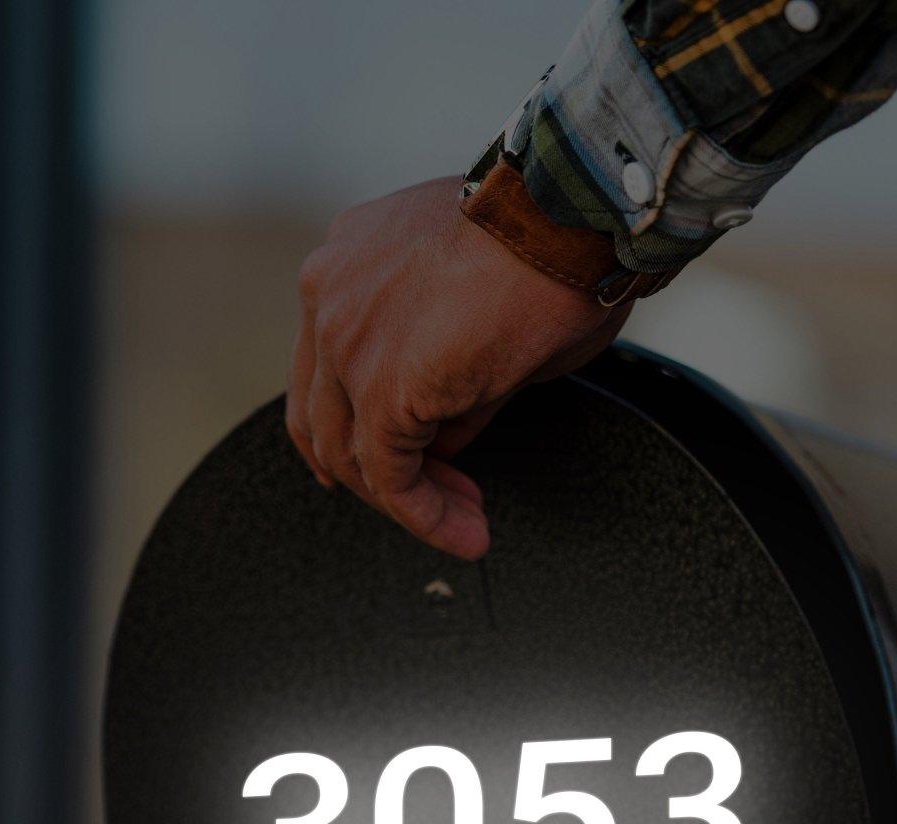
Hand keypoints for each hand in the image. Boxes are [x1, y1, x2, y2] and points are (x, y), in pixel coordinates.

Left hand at [288, 176, 631, 559]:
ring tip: (464, 525)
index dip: (371, 426)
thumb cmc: (549, 245)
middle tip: (443, 500)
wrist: (570, 217)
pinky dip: (426, 518)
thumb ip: (448, 380)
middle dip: (382, 472)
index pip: (332, 369)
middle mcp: (329, 296)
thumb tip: (442, 441)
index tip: (428, 457)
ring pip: (350, 455)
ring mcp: (344, 341)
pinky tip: (465, 533)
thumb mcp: (483, 315)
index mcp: (347, 266)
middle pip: (326, 417)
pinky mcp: (379, 389)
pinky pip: (390, 479)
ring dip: (409, 503)